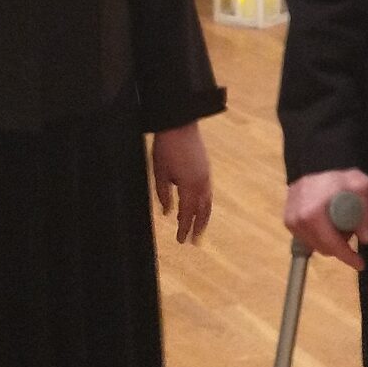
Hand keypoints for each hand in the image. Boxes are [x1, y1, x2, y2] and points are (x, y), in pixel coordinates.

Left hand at [152, 123, 213, 244]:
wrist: (180, 124)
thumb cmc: (166, 148)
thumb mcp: (160, 172)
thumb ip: (164, 194)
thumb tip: (168, 213)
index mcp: (189, 185)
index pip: (187, 213)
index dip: (184, 228)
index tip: (181, 241)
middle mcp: (201, 183)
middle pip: (203, 211)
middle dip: (198, 227)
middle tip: (194, 242)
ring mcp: (206, 175)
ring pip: (208, 202)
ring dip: (204, 217)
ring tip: (199, 229)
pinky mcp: (206, 169)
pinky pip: (208, 193)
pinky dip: (205, 205)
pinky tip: (199, 207)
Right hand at [283, 168, 367, 269]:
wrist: (315, 161)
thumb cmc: (339, 174)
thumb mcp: (360, 186)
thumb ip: (365, 212)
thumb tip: (366, 239)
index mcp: (313, 214)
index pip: (332, 245)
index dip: (348, 257)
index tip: (361, 264)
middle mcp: (298, 220)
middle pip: (324, 248)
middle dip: (340, 247)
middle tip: (351, 233)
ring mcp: (290, 221)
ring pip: (314, 245)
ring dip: (328, 242)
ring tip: (338, 225)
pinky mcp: (287, 220)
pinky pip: (306, 238)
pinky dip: (318, 236)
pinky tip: (326, 224)